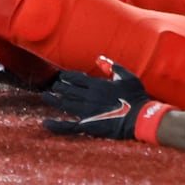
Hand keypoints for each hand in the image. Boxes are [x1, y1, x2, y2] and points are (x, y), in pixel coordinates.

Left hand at [41, 60, 167, 141]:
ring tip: (45, 96)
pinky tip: (45, 123)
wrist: (139, 117)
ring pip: (65, 104)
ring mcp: (86, 112)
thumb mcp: (126, 77)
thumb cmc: (135, 96)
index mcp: (97, 85)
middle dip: (59, 87)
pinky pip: (68, 126)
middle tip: (52, 86)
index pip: (76, 78)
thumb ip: (112, 67)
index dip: (67, 77)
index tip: (61, 76)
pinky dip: (56, 125)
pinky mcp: (87, 126)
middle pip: (67, 90)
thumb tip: (100, 58)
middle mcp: (88, 97)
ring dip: (54, 100)